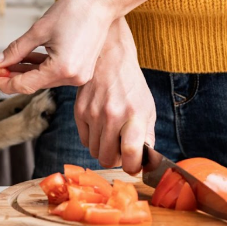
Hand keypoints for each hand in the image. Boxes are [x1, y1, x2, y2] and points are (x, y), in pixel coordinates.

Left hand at [0, 0, 119, 94]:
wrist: (102, 2)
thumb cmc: (74, 11)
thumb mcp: (39, 30)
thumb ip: (15, 50)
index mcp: (62, 69)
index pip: (25, 84)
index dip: (3, 81)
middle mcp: (72, 77)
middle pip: (34, 84)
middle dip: (11, 77)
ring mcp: (79, 75)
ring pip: (43, 79)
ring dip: (24, 72)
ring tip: (4, 64)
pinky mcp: (81, 70)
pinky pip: (54, 73)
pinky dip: (39, 68)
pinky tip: (24, 61)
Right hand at [75, 18, 154, 173]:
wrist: (109, 58)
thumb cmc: (131, 84)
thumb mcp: (147, 107)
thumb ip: (147, 135)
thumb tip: (144, 161)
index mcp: (134, 115)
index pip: (131, 153)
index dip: (133, 167)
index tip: (134, 166)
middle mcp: (112, 116)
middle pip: (108, 159)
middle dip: (116, 160)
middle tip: (122, 150)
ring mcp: (93, 114)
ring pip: (95, 152)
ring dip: (104, 149)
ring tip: (112, 135)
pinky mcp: (79, 111)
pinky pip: (84, 140)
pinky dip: (93, 139)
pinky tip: (101, 126)